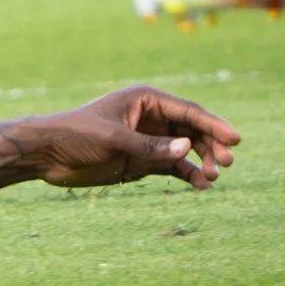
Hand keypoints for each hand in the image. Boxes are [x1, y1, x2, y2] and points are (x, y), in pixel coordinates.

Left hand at [30, 87, 240, 190]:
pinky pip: (173, 166)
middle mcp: (150, 118)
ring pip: (186, 149)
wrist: (48, 154)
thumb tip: (188, 149)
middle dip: (211, 145)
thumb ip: (150, 146)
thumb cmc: (77, 134)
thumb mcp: (113, 138)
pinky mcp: (142, 160)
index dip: (213, 124)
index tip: (235, 139)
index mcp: (144, 100)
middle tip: (227, 164)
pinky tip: (200, 186)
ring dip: (202, 161)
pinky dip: (188, 174)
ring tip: (213, 178)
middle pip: (192, 130)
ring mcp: (148, 139)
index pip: (187, 111)